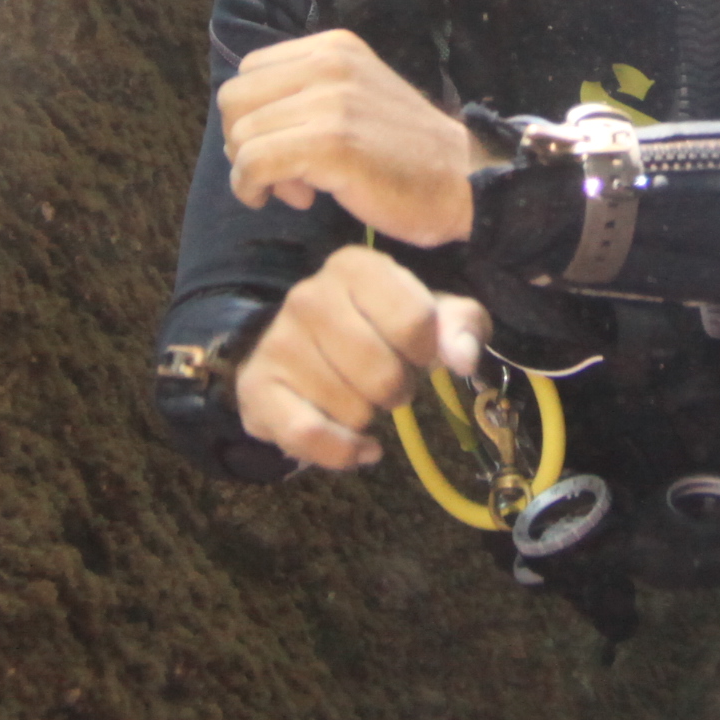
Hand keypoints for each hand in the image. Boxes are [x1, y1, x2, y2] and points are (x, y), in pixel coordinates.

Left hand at [219, 29, 485, 246]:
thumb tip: (248, 125)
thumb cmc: (410, 152)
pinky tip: (293, 199)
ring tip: (299, 187)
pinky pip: (254, 164)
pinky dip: (254, 188)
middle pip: (234, 100)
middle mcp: (327, 64)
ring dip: (254, 171)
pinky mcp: (329, 143)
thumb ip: (309, 94)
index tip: (288, 144)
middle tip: (283, 171)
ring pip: (240, 134)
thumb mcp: (358, 96)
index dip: (256, 115)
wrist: (465, 180)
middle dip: (244, 142)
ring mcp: (328, 101)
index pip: (250, 72)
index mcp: (332, 48)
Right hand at [235, 245, 489, 470]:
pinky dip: (342, 452)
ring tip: (360, 396)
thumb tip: (463, 359)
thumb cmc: (377, 329)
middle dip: (398, 389)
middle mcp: (308, 296)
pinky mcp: (256, 388)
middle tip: (388, 381)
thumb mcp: (430, 316)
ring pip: (352, 410)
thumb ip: (460, 326)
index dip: (428, 351)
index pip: (415, 321)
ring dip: (368, 417)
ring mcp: (278, 342)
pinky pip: (308, 436)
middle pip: (383, 374)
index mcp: (354, 266)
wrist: (303, 350)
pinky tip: (359, 446)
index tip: (420, 354)